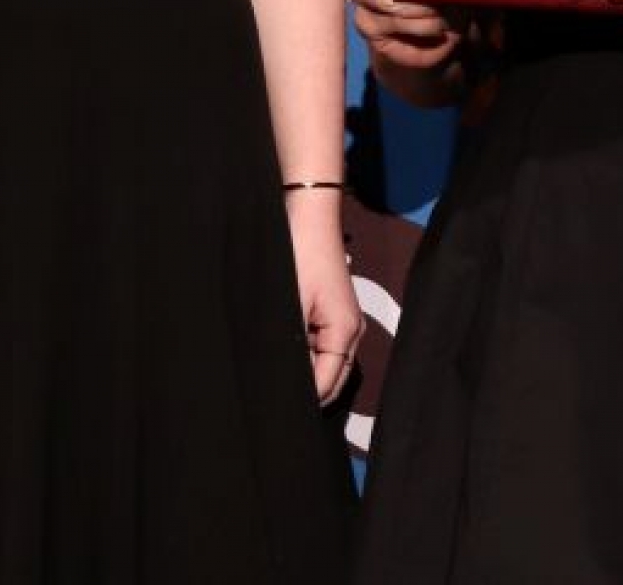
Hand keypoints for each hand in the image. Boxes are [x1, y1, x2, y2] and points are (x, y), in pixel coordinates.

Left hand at [286, 194, 362, 405]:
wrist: (308, 216)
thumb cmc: (301, 256)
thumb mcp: (292, 306)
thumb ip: (291, 348)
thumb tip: (283, 381)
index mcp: (345, 333)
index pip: (326, 385)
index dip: (302, 399)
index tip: (273, 407)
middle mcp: (350, 331)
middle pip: (331, 379)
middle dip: (307, 391)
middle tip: (272, 399)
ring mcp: (342, 322)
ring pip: (324, 364)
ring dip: (303, 372)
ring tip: (272, 372)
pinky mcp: (331, 313)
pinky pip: (319, 347)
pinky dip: (303, 355)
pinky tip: (281, 350)